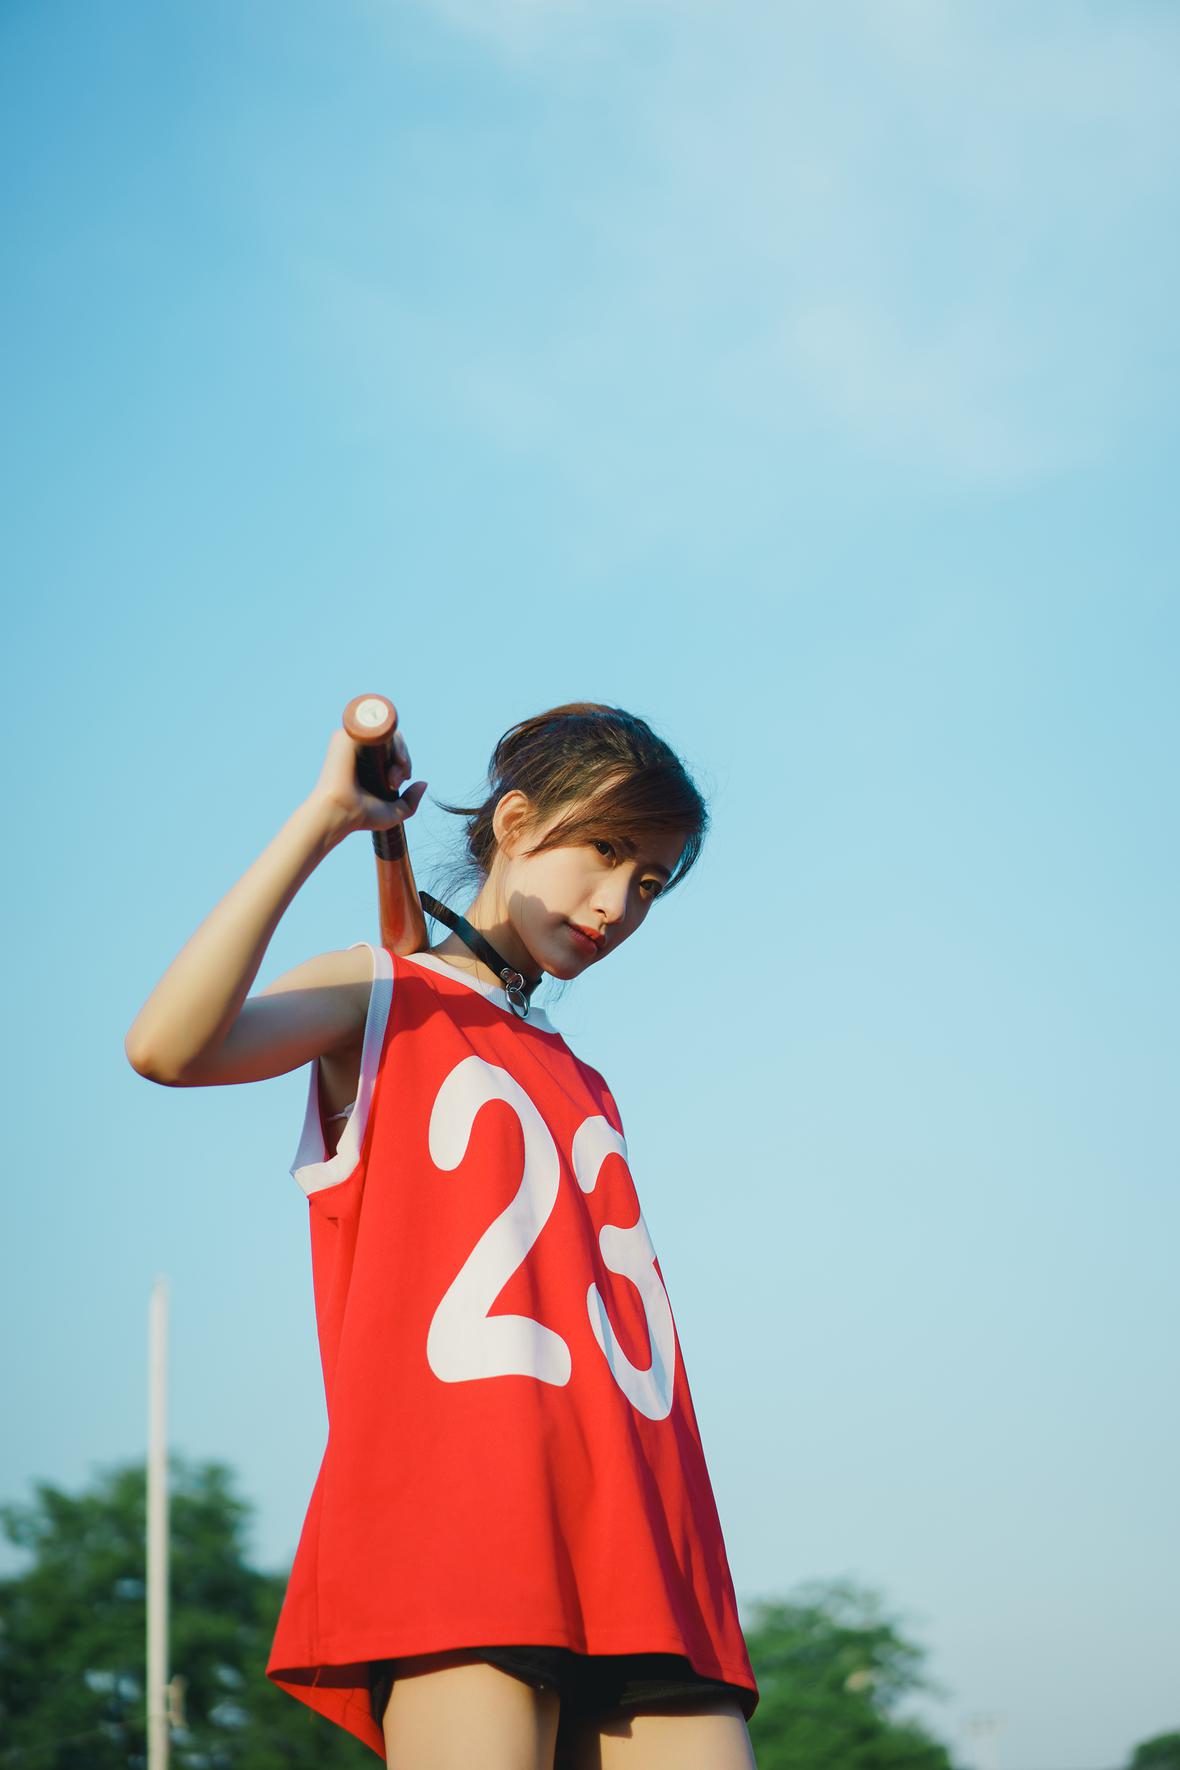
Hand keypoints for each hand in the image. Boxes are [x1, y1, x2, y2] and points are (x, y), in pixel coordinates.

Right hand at [309, 726, 427, 842]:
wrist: (341, 813)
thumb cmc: (362, 817)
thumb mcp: (393, 812)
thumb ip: (410, 800)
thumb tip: (424, 783)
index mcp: (371, 764)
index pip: (395, 750)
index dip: (405, 763)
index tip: (403, 780)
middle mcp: (362, 751)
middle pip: (394, 740)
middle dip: (404, 759)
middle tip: (395, 781)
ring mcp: (353, 742)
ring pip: (386, 732)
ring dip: (398, 750)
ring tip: (392, 777)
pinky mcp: (345, 736)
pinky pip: (371, 724)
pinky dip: (385, 735)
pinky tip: (391, 756)